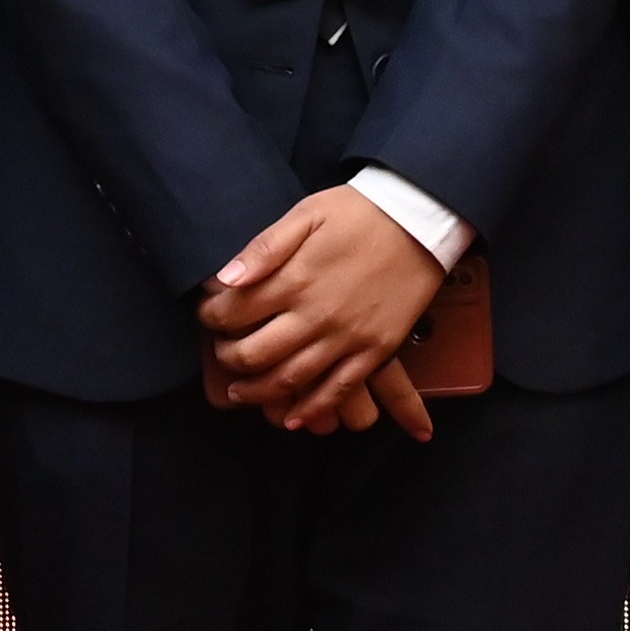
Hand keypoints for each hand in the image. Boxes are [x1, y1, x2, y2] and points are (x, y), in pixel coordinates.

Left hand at [199, 187, 447, 429]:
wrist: (421, 220)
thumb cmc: (359, 212)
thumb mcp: (307, 213)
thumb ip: (265, 247)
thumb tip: (225, 280)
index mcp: (295, 279)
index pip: (234, 312)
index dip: (212, 317)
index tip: (208, 316)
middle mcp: (316, 316)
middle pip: (255, 354)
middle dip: (228, 358)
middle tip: (221, 353)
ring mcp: (347, 339)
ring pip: (290, 380)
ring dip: (257, 391)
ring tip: (240, 390)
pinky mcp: (374, 352)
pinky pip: (338, 391)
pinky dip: (311, 410)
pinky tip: (292, 418)